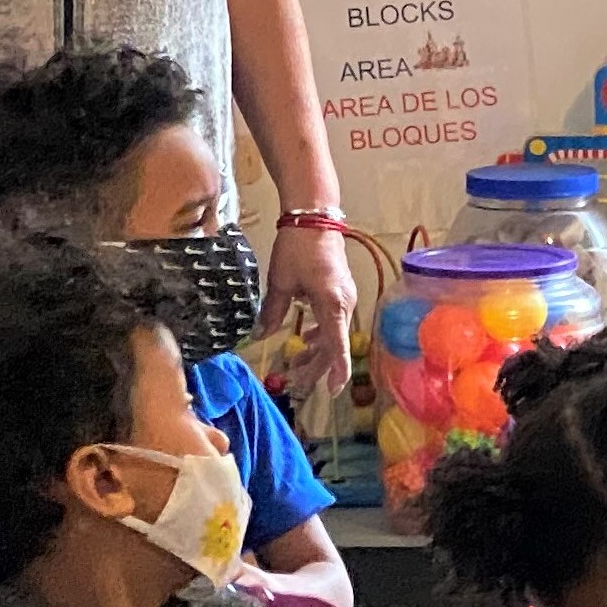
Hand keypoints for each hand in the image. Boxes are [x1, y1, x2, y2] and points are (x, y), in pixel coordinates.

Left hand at [262, 221, 354, 392]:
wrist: (314, 217)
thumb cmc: (297, 247)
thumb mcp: (280, 282)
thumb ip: (273, 312)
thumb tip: (261, 336)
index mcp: (331, 304)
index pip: (337, 345)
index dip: (336, 370)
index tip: (331, 390)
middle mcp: (344, 304)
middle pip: (334, 345)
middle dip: (317, 367)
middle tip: (298, 384)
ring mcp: (345, 298)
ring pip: (333, 334)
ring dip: (316, 352)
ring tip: (297, 366)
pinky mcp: (341, 292)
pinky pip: (333, 321)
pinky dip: (321, 334)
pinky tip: (306, 339)